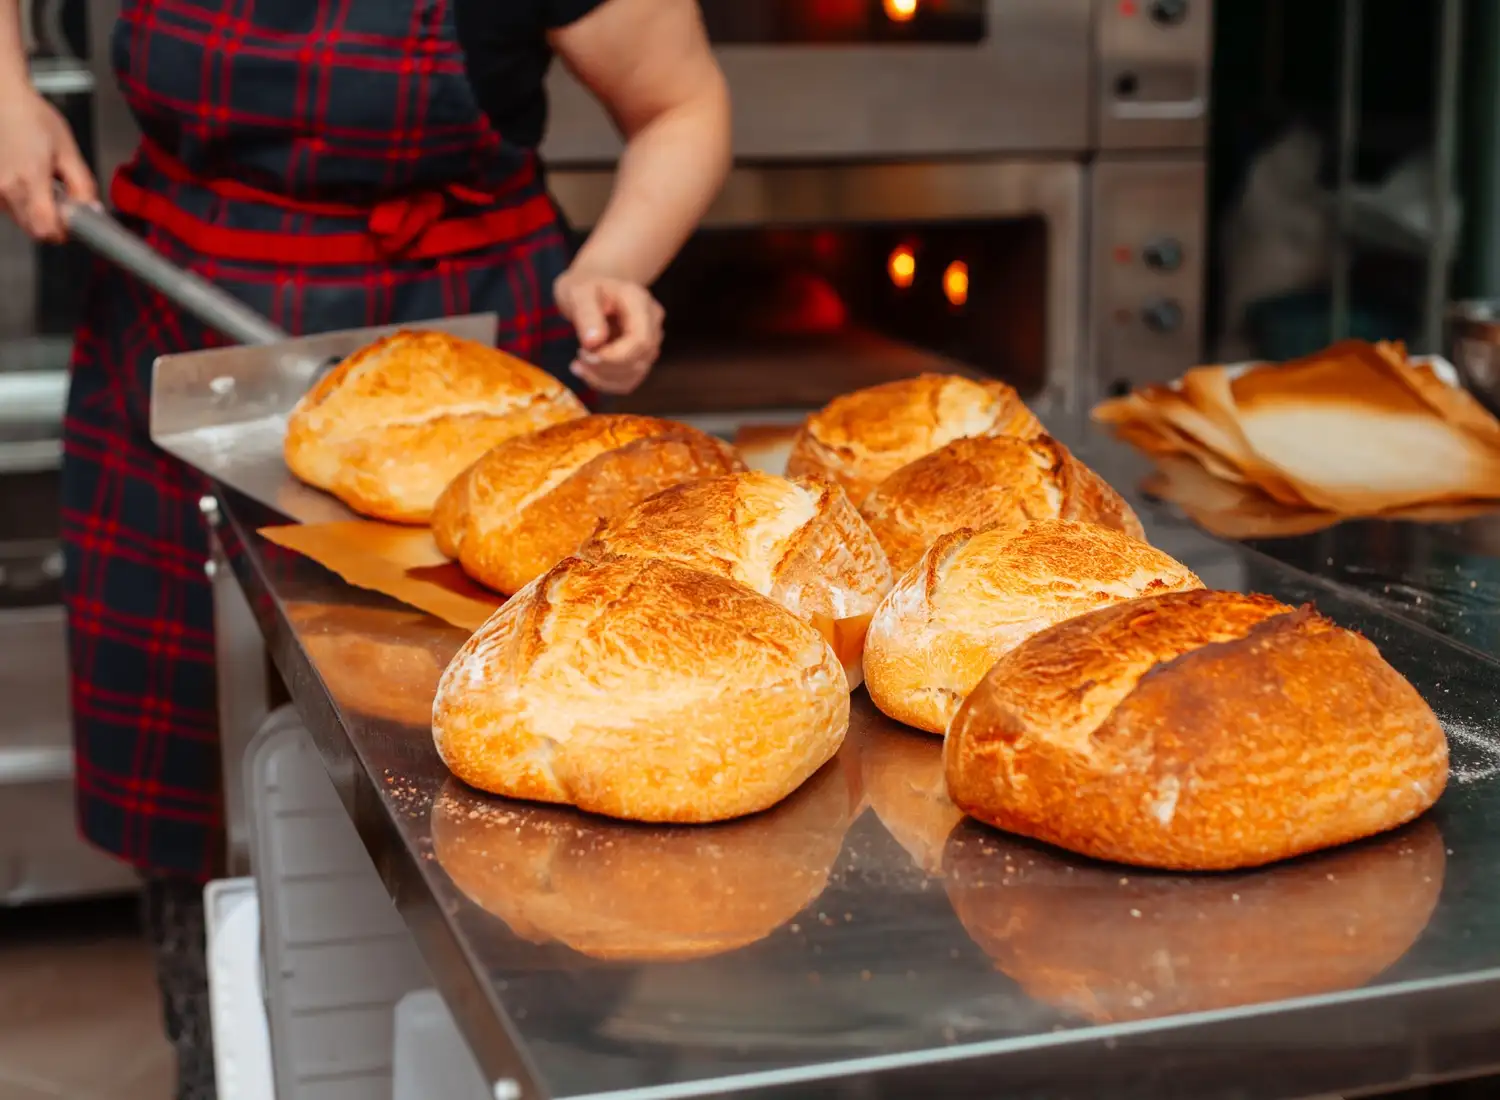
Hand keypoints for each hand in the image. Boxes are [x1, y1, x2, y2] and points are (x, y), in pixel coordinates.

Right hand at [0, 88, 97, 242]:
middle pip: (34, 230)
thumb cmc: (33, 118)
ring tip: (41, 182)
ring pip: (20, 220)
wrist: (2, 99)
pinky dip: (22, 202)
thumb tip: (92, 211)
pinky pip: (8, 207)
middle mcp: (5, 187)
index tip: (72, 223)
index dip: (63, 232)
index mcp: (30, 179)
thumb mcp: (69, 150)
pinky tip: (26, 179)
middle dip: (53, 223)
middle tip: (61, 200)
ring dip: (36, 213)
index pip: (46, 229)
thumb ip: (83, 185)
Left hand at [553, 269, 664, 394]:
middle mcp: (652, 322)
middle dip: (605, 368)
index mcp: (640, 302)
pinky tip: (587, 371)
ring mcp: (650, 341)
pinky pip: (629, 380)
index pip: (641, 340)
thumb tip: (594, 343)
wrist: (593, 286)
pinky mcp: (641, 357)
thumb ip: (586, 315)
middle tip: (578, 357)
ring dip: (603, 378)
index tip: (584, 353)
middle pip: (640, 360)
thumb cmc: (585, 287)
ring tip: (578, 364)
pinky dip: (605, 382)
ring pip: (635, 374)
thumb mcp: (577, 293)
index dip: (615, 356)